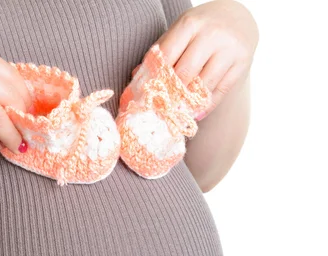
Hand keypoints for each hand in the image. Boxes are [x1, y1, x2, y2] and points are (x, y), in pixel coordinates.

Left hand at [154, 0, 257, 118]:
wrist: (236, 17)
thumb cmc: (200, 28)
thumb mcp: (180, 32)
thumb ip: (161, 52)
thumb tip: (137, 76)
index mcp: (190, 24)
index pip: (167, 55)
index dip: (156, 77)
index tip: (147, 93)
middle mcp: (212, 34)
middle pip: (185, 72)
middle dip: (171, 92)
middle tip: (161, 108)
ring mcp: (230, 49)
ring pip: (204, 85)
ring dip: (189, 102)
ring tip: (177, 113)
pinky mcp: (243, 63)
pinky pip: (221, 91)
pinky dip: (206, 104)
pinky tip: (195, 112)